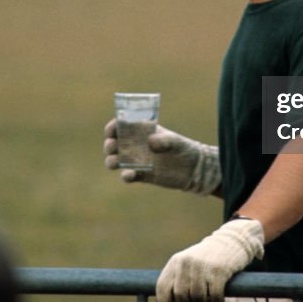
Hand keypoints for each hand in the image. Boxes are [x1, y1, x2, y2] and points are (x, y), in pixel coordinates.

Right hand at [103, 119, 220, 194]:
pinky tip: (130, 175)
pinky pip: (128, 175)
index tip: (112, 131)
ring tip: (115, 162)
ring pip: (116, 160)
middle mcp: (136, 145)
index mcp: (141, 131)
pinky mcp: (141, 175)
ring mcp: (137, 160)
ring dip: (112, 161)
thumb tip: (149, 143)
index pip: (121, 125)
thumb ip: (164, 140)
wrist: (193, 169)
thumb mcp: (176, 141)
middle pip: (114, 143)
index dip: (113, 127)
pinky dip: (126, 176)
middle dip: (109, 145)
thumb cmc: (184, 148)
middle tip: (112, 146)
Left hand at [155, 218, 263, 301]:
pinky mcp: (219, 271)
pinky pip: (215, 297)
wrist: (232, 241)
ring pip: (198, 299)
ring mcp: (203, 266)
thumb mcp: (188, 264)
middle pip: (180, 296)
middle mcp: (187, 262)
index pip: (163, 287)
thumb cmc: (208, 260)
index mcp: (176, 261)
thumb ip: (176, 280)